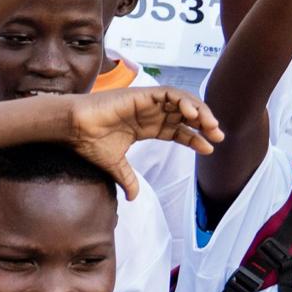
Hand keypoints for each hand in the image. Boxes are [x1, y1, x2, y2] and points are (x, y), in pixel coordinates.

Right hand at [63, 86, 222, 199]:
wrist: (74, 127)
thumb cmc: (89, 142)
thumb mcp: (115, 165)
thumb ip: (128, 179)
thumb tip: (133, 198)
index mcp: (146, 127)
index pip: (178, 130)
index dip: (194, 138)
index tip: (209, 148)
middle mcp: (150, 113)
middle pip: (185, 114)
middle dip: (204, 123)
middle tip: (218, 135)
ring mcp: (147, 102)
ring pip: (182, 101)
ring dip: (200, 111)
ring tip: (210, 125)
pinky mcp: (142, 94)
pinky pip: (170, 93)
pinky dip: (184, 100)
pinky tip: (192, 114)